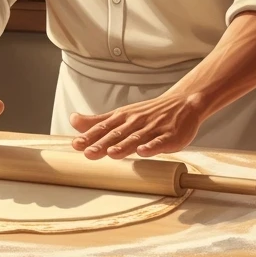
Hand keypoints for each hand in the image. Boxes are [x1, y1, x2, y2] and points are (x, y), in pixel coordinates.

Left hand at [70, 93, 204, 159]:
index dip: (89, 136)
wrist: (182, 103)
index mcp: (123, 118)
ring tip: (112, 153)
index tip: (76, 144)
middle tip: (88, 152)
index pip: (104, 128)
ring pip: (136, 138)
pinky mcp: (169, 136)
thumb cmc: (148, 113)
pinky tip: (144, 152)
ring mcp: (152, 129)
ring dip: (124, 145)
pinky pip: (159, 142)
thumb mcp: (121, 114)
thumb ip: (97, 121)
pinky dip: (152, 147)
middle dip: (102, 144)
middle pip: (117, 134)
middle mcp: (136, 122)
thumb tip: (73, 120)